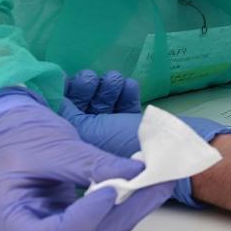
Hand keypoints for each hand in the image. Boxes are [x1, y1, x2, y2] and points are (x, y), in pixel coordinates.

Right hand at [0, 92, 173, 230]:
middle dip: (122, 215)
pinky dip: (125, 207)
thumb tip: (134, 172)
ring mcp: (48, 230)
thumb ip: (90, 164)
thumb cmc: (16, 137)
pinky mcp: (69, 224)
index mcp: (5, 219)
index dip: (83, 219)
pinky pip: (100, 224)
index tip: (109, 193)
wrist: (5, 133)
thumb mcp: (50, 147)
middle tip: (156, 187)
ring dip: (131, 210)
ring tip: (161, 184)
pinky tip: (147, 187)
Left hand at [61, 70, 230, 207]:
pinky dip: (126, 95)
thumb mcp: (90, 129)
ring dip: (108, 89)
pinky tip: (129, 86)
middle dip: (88, 90)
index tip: (66, 80)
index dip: (65, 96)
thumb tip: (55, 101)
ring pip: (105, 106)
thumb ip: (70, 116)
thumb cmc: (126, 143)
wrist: (174, 152)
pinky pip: (125, 108)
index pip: (64, 118)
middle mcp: (94, 142)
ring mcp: (115, 135)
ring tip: (115, 79)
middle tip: (91, 78)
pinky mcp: (135, 128)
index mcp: (79, 148)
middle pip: (85, 109)